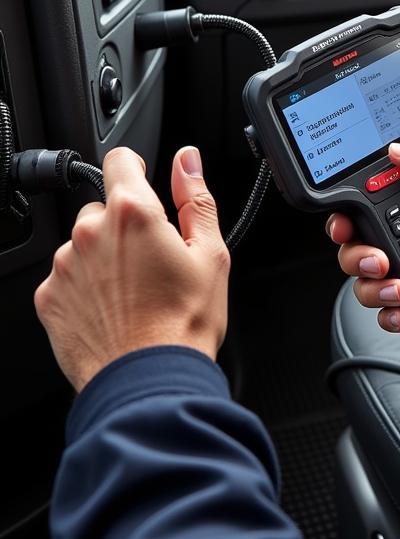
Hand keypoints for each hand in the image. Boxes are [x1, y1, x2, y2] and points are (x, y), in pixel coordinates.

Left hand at [34, 147, 229, 391]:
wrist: (149, 380)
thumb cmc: (184, 321)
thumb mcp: (211, 253)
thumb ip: (196, 198)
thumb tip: (188, 160)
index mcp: (133, 213)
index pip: (120, 159)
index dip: (135, 165)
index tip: (143, 180)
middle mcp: (90, 232)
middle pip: (104, 208)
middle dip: (126, 225)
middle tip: (153, 260)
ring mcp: (64, 266)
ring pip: (85, 244)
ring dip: (105, 257)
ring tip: (136, 292)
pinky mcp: (49, 297)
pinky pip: (67, 278)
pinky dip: (87, 288)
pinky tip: (115, 309)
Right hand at [327, 141, 399, 343]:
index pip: (378, 204)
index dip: (354, 214)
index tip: (348, 223)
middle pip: (365, 245)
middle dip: (358, 255)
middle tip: (378, 260)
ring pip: (374, 281)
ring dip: (373, 287)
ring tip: (396, 288)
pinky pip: (396, 311)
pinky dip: (390, 314)